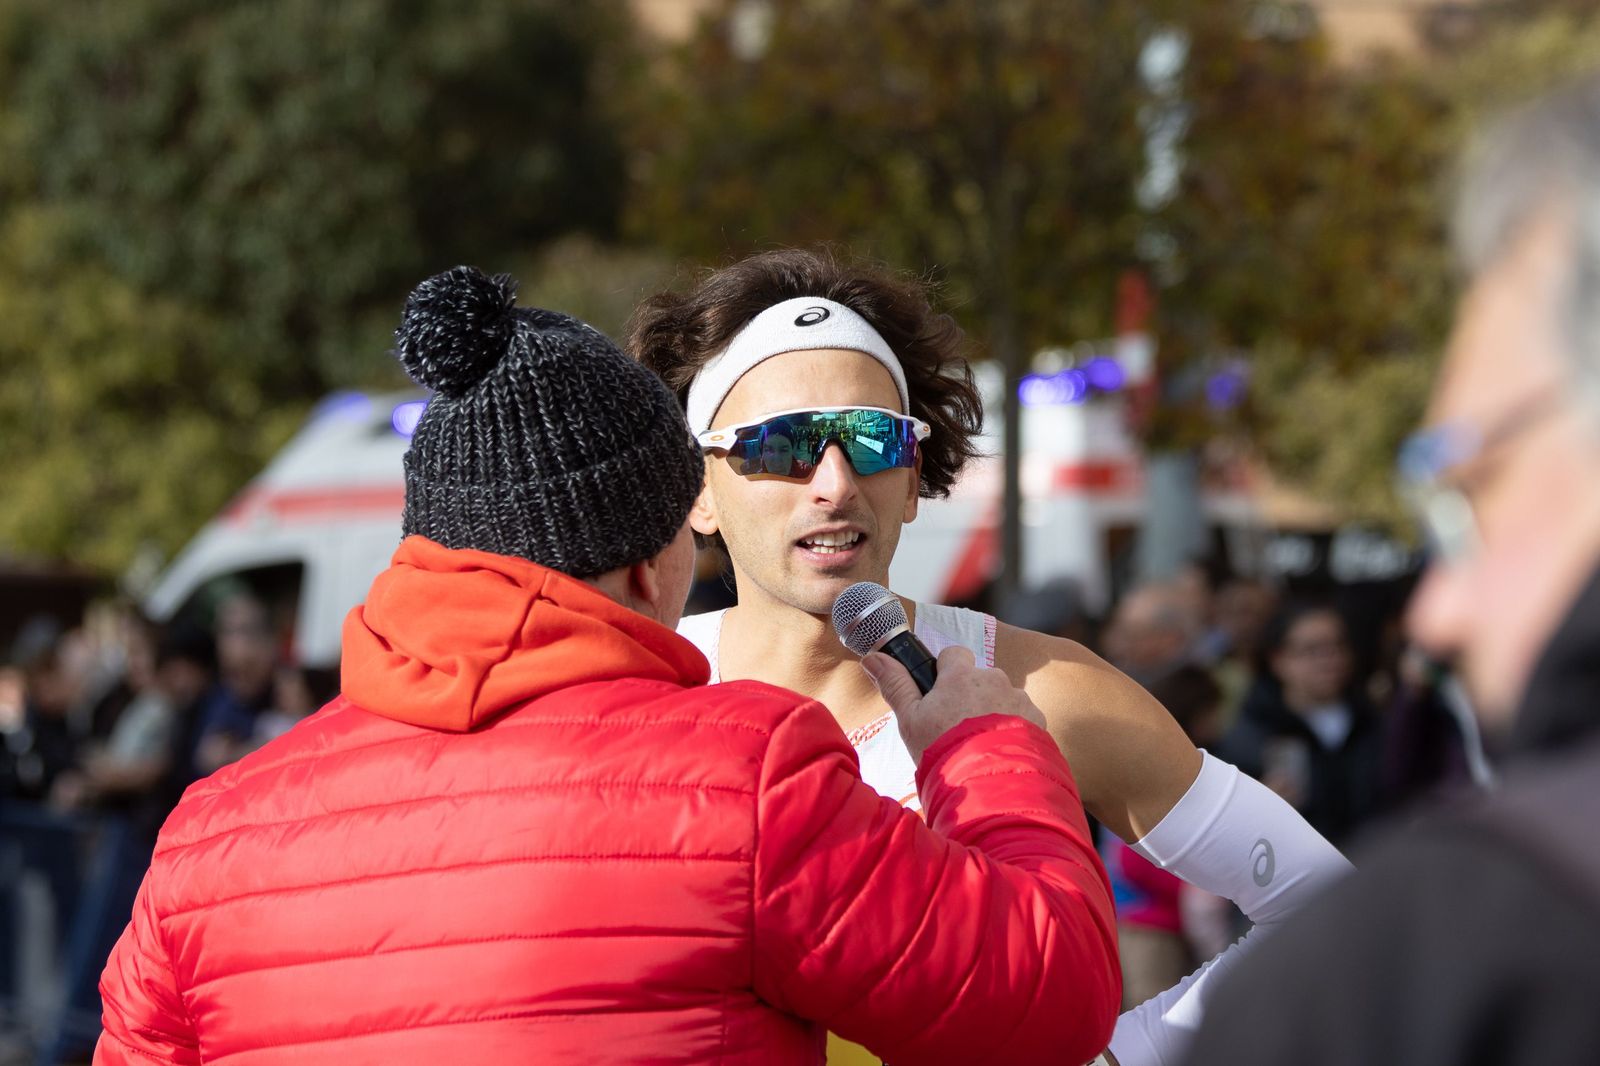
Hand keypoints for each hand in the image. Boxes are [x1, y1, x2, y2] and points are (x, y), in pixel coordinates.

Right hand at [862, 644, 1047, 762]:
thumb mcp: (910, 720)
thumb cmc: (943, 750)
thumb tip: (871, 658)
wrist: (988, 784)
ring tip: (982, 745)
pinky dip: (1014, 729)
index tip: (942, 694)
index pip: (955, 654)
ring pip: (1003, 698)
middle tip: (958, 729)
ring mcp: (1018, 698)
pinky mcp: (1037, 719)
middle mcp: (993, 679)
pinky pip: (1024, 717)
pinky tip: (1001, 750)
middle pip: (981, 678)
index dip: (947, 672)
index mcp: (960, 675)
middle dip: (972, 697)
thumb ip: (895, 685)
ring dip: (994, 713)